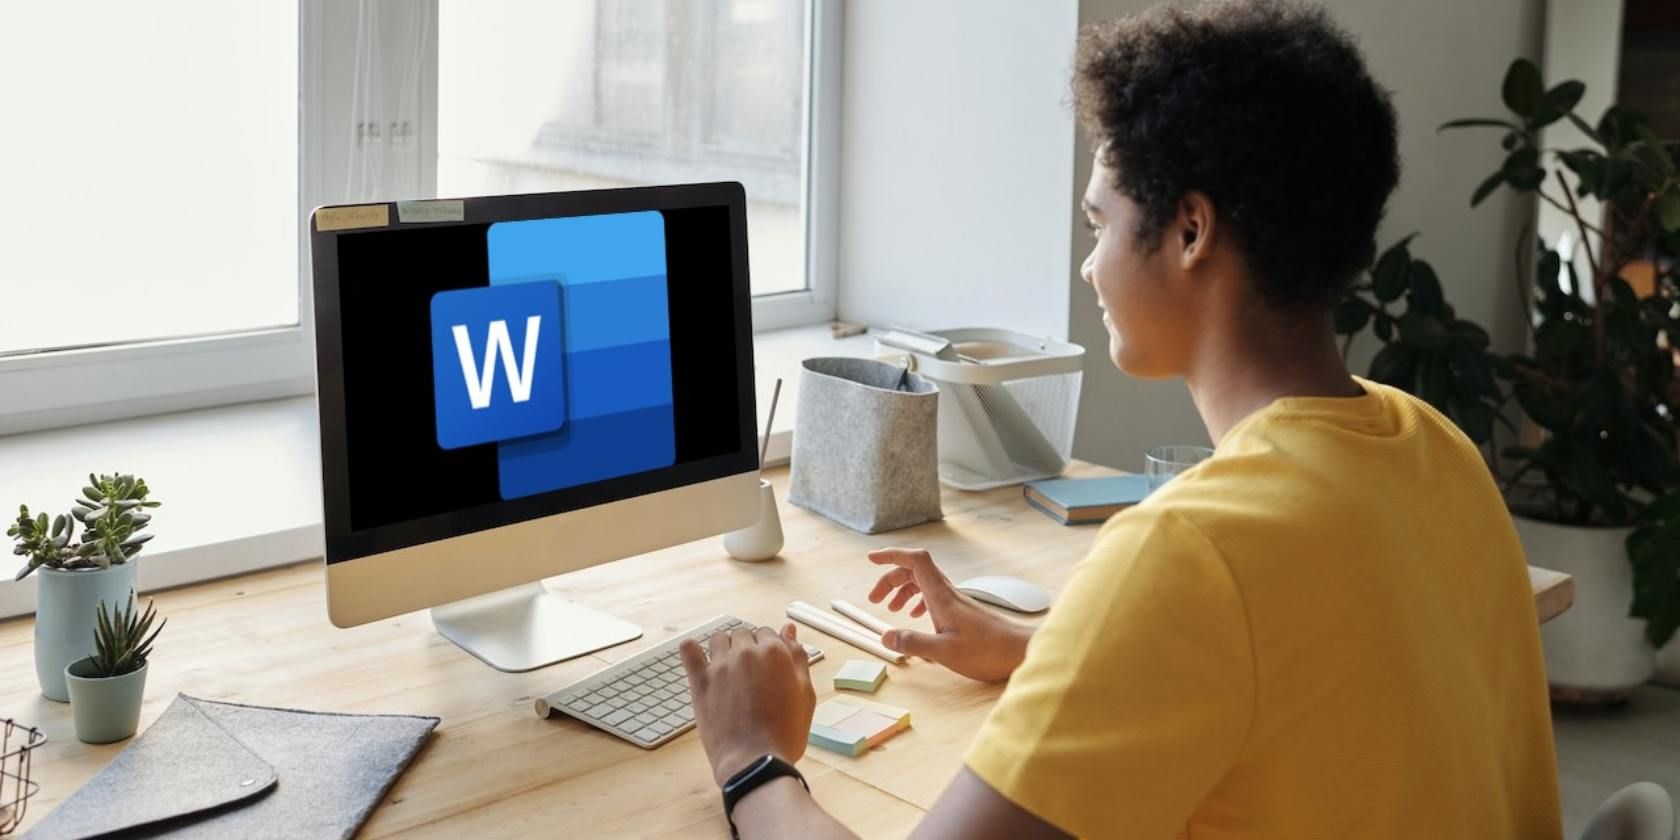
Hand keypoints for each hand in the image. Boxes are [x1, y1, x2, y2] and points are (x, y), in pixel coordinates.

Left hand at [680, 624, 816, 787]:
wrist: (755, 762)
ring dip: (724, 647)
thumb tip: (789, 629)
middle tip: (750, 674)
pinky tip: (697, 657)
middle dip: (747, 648)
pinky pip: (689, 650)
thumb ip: (798, 657)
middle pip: (743, 633)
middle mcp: (747, 652)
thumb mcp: (805, 694)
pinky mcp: (700, 681)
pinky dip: (691, 649)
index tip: (766, 666)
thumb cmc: (785, 733)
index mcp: (775, 652)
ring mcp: (721, 665)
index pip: (767, 633)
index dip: (768, 649)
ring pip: (719, 638)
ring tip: (728, 669)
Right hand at [867, 548, 1032, 682]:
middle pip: (914, 570)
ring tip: (891, 609)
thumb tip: (885, 636)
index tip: (872, 559)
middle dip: (890, 579)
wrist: (1021, 651)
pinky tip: (915, 617)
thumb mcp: (944, 652)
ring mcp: (956, 601)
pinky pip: (933, 596)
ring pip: (923, 583)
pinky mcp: (961, 612)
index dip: (892, 555)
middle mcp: (948, 592)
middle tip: (875, 599)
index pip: (915, 560)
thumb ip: (913, 643)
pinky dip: (918, 601)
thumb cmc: (988, 651)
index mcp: (942, 595)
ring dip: (903, 590)